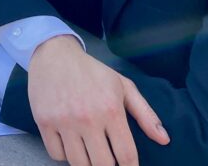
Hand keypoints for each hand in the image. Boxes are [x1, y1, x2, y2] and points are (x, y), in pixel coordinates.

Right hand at [28, 36, 168, 165]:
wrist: (54, 54)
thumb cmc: (91, 72)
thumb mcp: (123, 86)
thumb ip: (145, 114)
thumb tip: (164, 140)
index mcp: (111, 110)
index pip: (126, 155)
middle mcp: (87, 118)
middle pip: (102, 165)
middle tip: (107, 158)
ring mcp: (63, 121)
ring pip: (78, 163)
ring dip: (86, 162)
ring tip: (89, 152)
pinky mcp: (44, 121)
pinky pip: (56, 154)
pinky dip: (64, 155)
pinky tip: (70, 143)